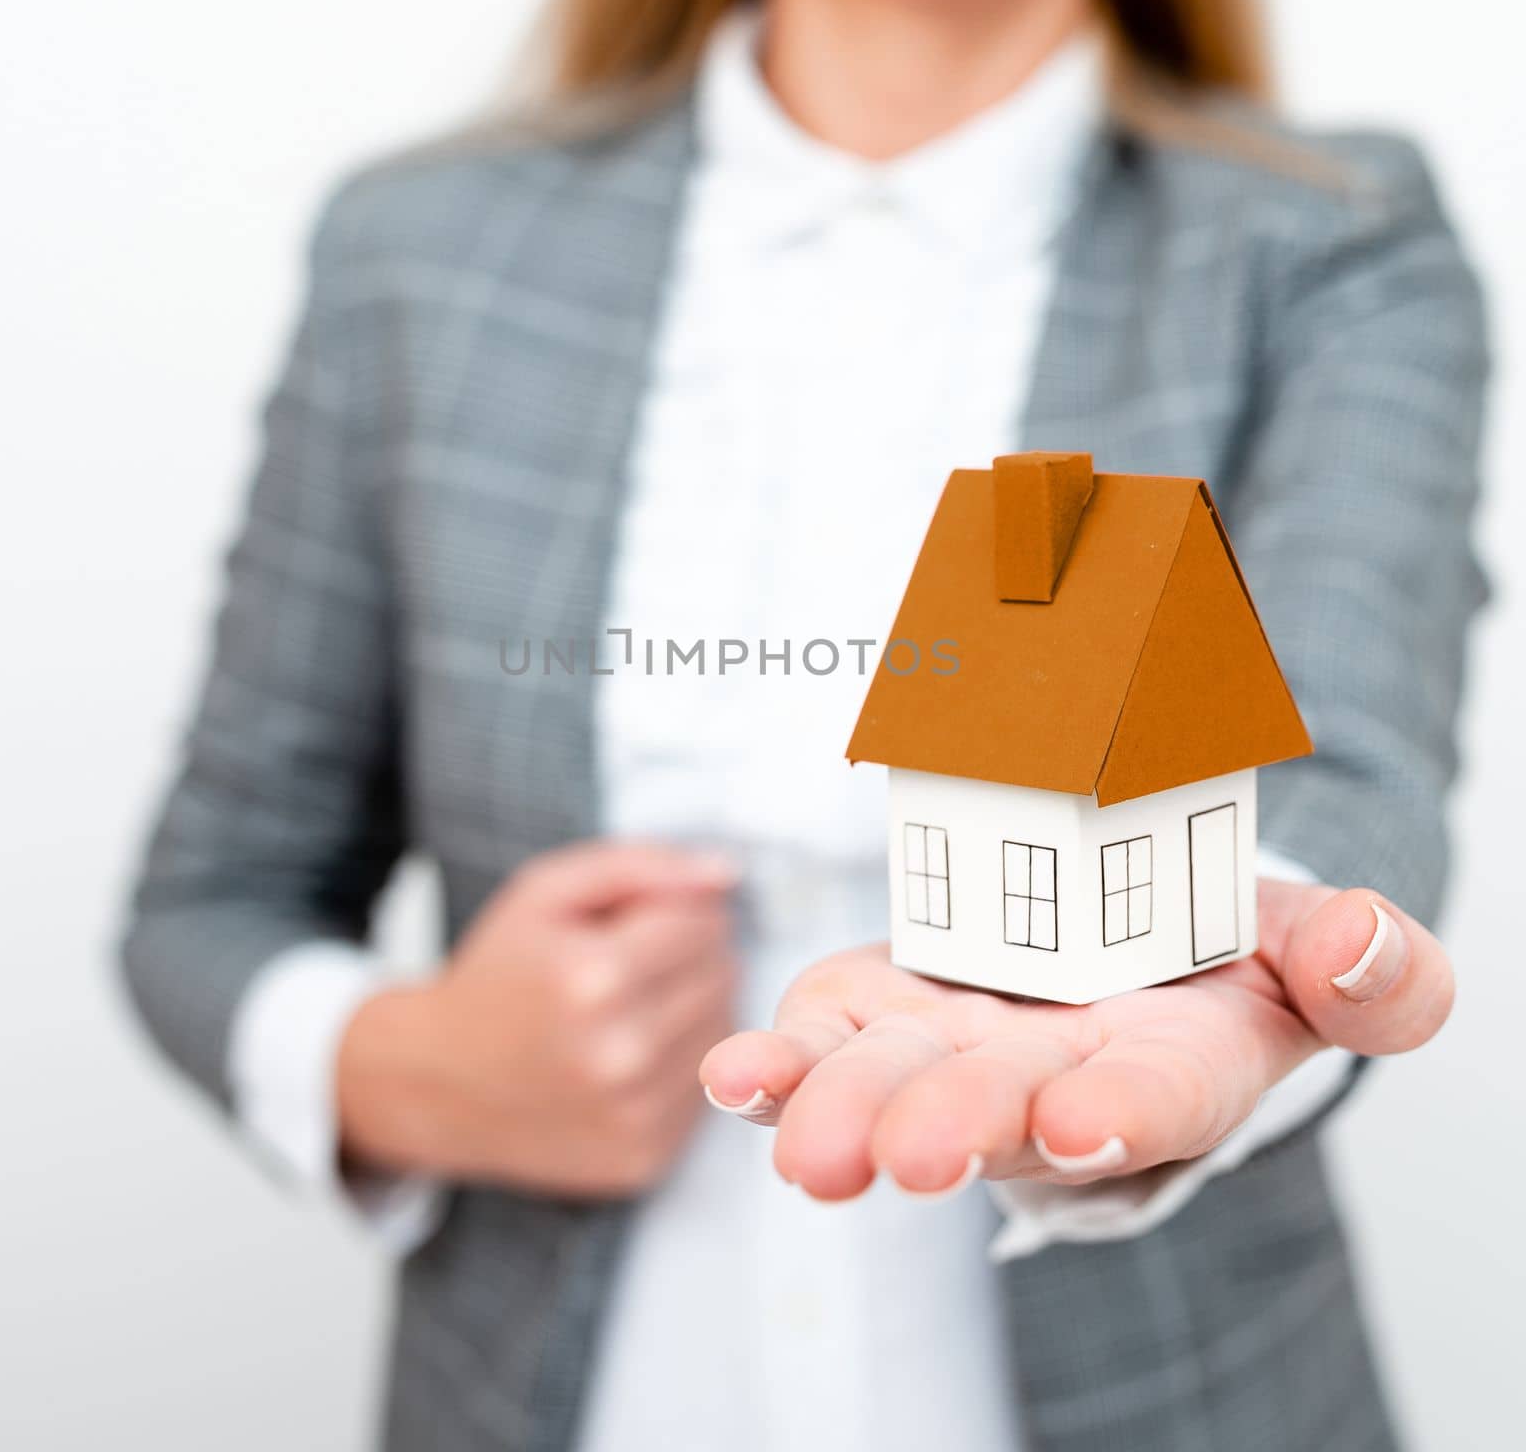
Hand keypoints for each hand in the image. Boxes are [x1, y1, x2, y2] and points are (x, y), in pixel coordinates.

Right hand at [339, 841, 738, 1196]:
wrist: (433, 1081)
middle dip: (688, 958)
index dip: (676, 910)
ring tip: (629, 1008)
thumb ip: (641, 867)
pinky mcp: (643, 1157)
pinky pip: (706, 1090)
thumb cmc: (495, 979)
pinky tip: (629, 1057)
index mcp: (595, 977)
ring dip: (690, 1010)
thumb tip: (725, 874)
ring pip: (726, 1032)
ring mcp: (633, 1114)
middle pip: (723, 976)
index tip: (638, 922)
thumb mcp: (546, 892)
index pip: (704, 923)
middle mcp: (621, 1053)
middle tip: (631, 964)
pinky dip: (678, 1067)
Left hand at [698, 880, 1451, 1197]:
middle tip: (916, 1157)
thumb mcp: (1309, 951)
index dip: (1122, 1110)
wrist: (1116, 944)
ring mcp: (950, 1049)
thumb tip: (1366, 946)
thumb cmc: (1218, 960)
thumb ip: (1366, 968)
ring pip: (894, 1087)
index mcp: (1166, 1066)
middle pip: (1000, 1109)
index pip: (1154, 1098)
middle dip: (959, 1128)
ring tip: (807, 1150)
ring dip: (846, 1112)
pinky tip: (735, 1077)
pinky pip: (823, 1040)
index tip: (1085, 1118)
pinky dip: (779, 1064)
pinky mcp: (877, 1011)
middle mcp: (1046, 1079)